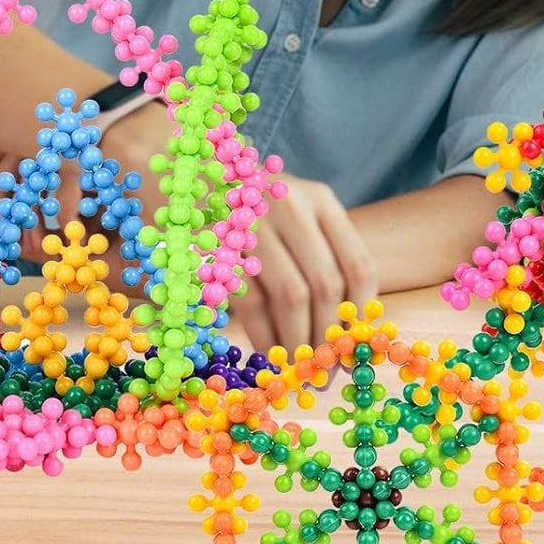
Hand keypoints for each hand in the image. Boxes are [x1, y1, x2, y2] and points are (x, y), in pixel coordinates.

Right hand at [98, 109, 376, 351]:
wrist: (182, 170)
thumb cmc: (249, 204)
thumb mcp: (294, 212)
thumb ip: (322, 255)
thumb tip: (347, 326)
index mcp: (319, 199)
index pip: (358, 263)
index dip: (362, 311)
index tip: (356, 343)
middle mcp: (291, 206)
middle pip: (326, 284)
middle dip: (329, 337)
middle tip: (326, 372)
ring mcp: (252, 225)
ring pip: (292, 297)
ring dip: (298, 343)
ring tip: (300, 371)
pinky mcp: (217, 248)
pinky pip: (251, 304)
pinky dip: (264, 337)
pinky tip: (269, 356)